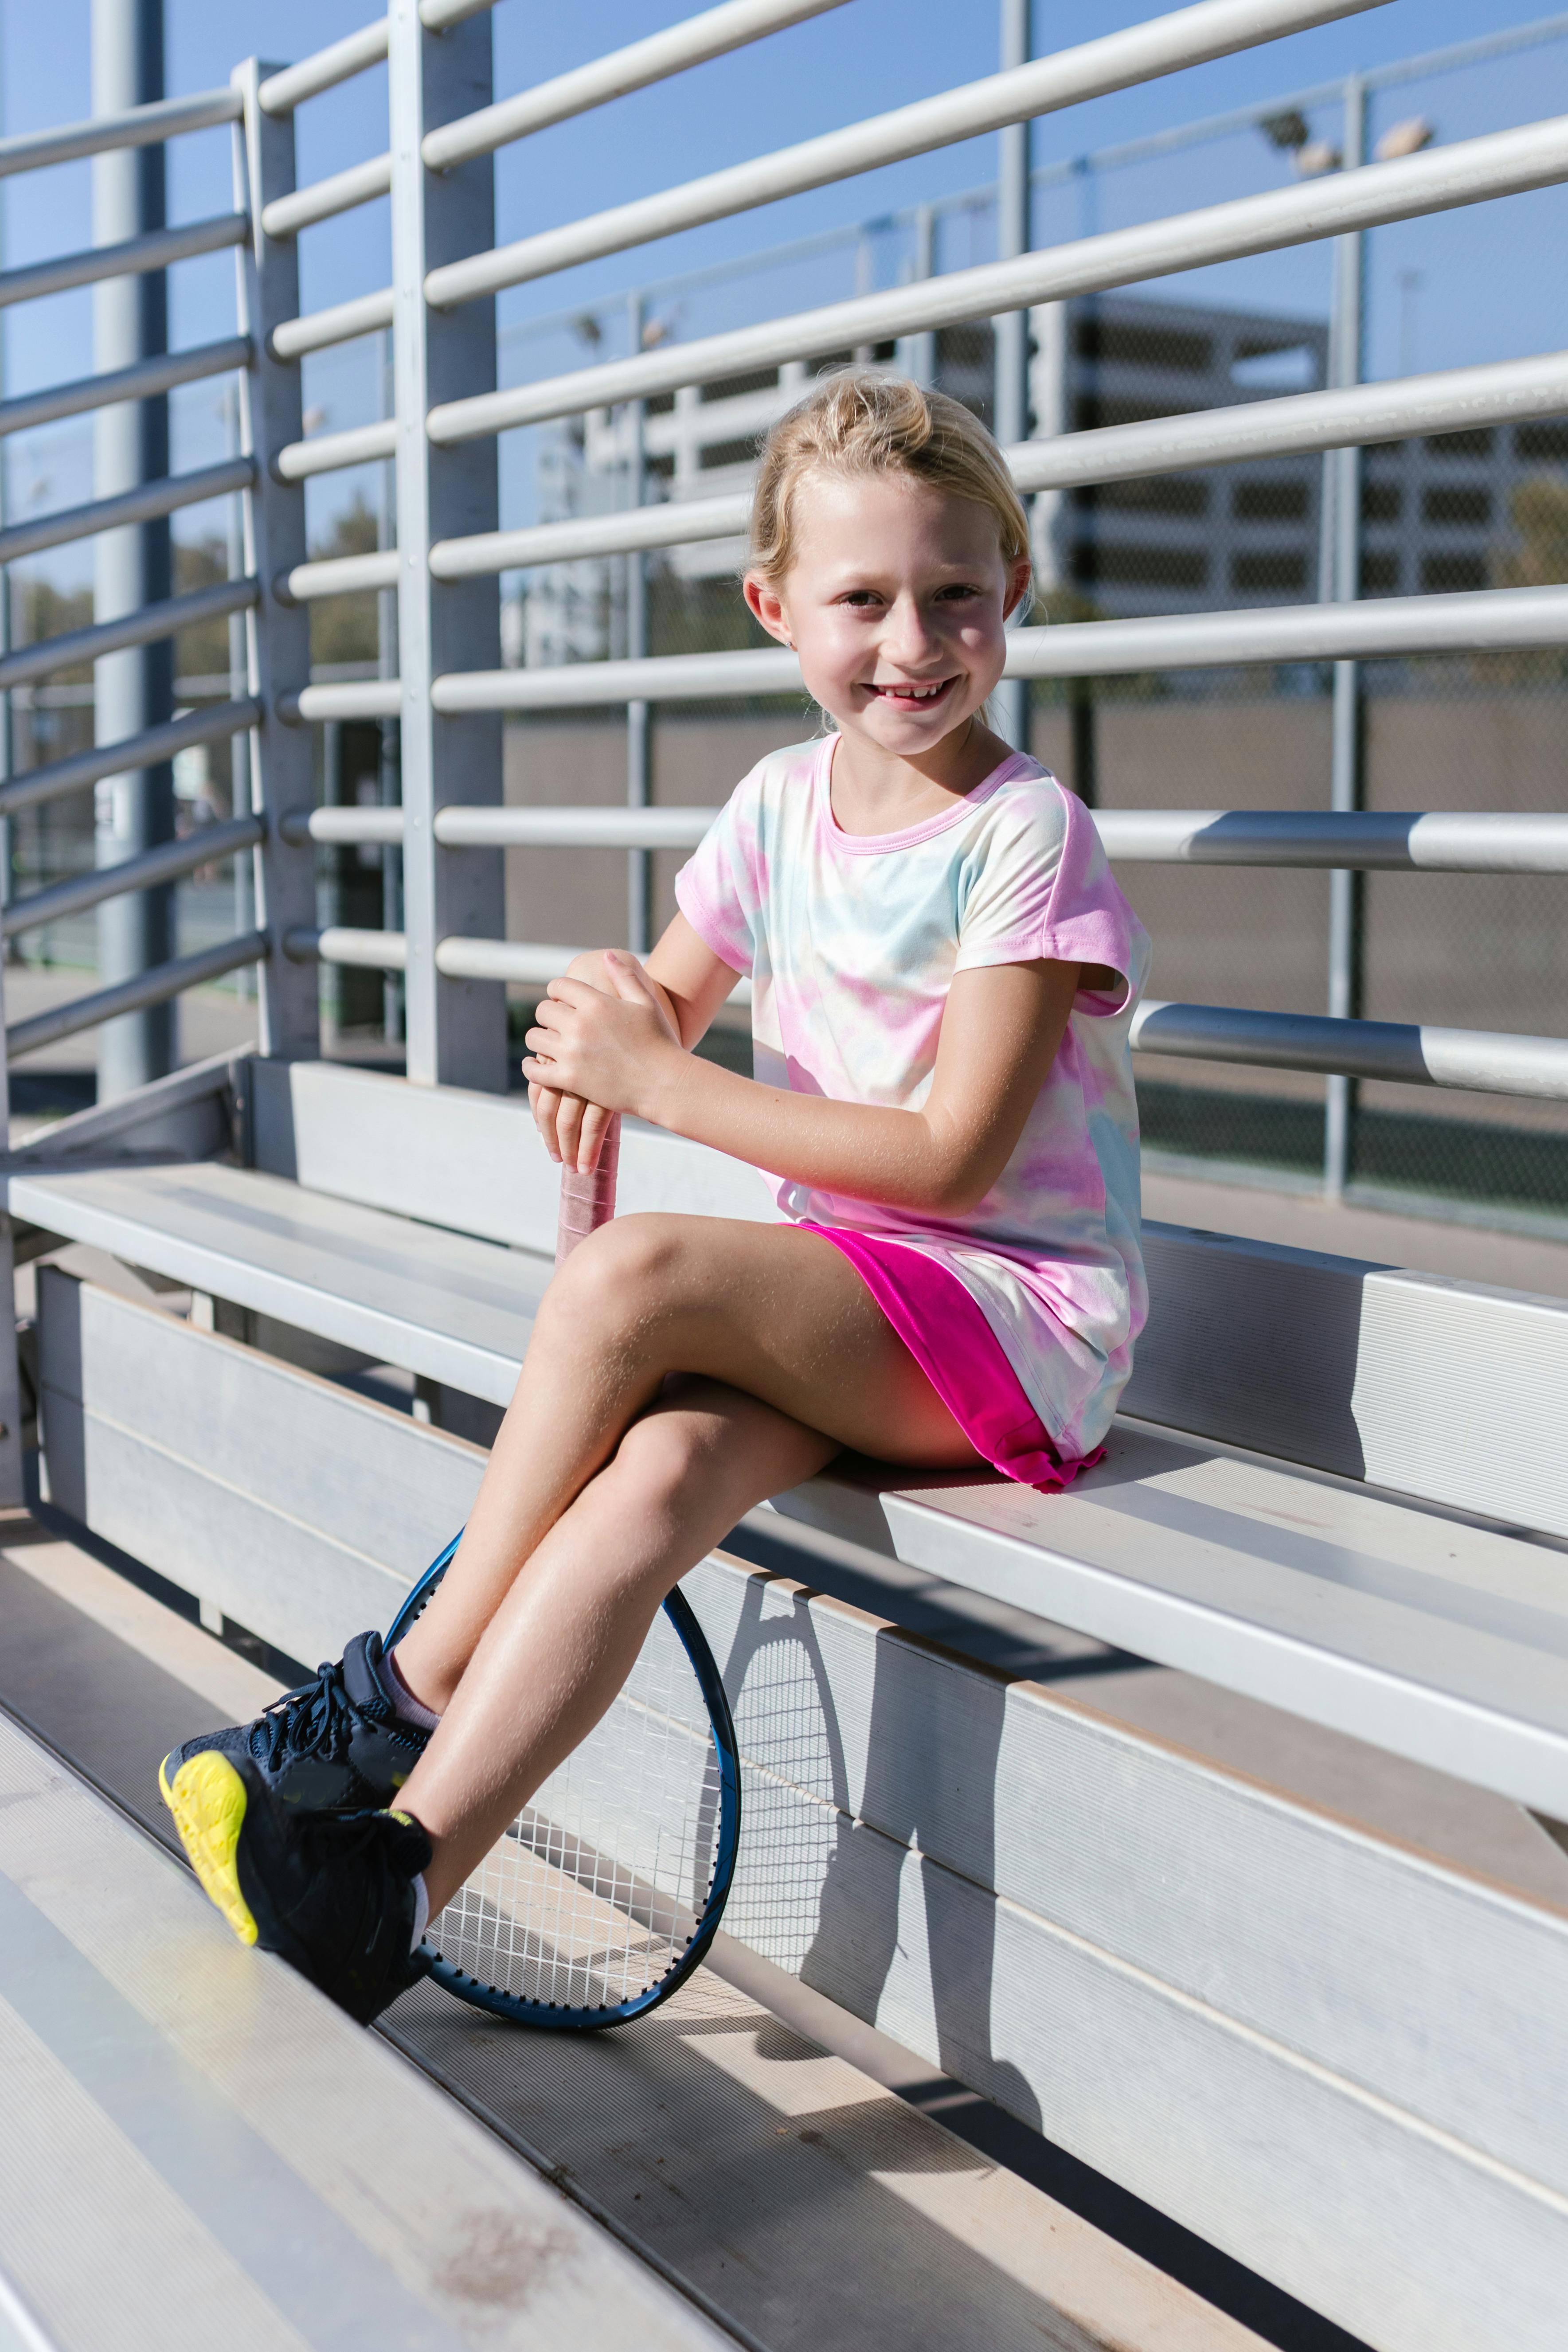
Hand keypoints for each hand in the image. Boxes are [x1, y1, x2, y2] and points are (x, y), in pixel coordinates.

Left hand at [525, 951, 682, 1170]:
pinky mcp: (569, 1079)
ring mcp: (572, 1053)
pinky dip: (531, 1068)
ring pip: (533, 1038)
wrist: (665, 1083)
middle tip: (556, 1024)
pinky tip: (535, 1066)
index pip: (558, 985)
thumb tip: (606, 956)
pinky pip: (534, 1070)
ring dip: (539, 1039)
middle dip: (549, 1015)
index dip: (558, 991)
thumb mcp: (646, 1003)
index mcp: (597, 1002)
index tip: (561, 1000)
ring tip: (547, 1044)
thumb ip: (625, 977)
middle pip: (543, 1010)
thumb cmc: (660, 1042)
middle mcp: (580, 1024)